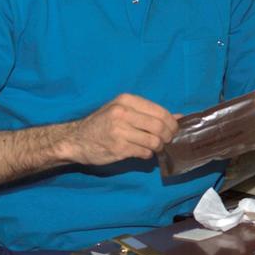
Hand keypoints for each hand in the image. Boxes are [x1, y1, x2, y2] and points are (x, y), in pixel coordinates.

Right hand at [63, 93, 178, 164]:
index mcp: (126, 100)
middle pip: (160, 126)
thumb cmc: (103, 124)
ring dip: (158, 147)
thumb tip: (179, 117)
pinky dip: (147, 154)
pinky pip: (144, 152)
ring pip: (154, 141)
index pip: (160, 112)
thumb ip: (149, 113)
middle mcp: (122, 113)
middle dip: (168, 136)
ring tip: (154, 147)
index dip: (172, 123)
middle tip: (166, 141)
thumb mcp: (123, 111)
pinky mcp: (118, 148)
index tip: (173, 130)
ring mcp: (119, 131)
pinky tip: (142, 152)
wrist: (76, 140)